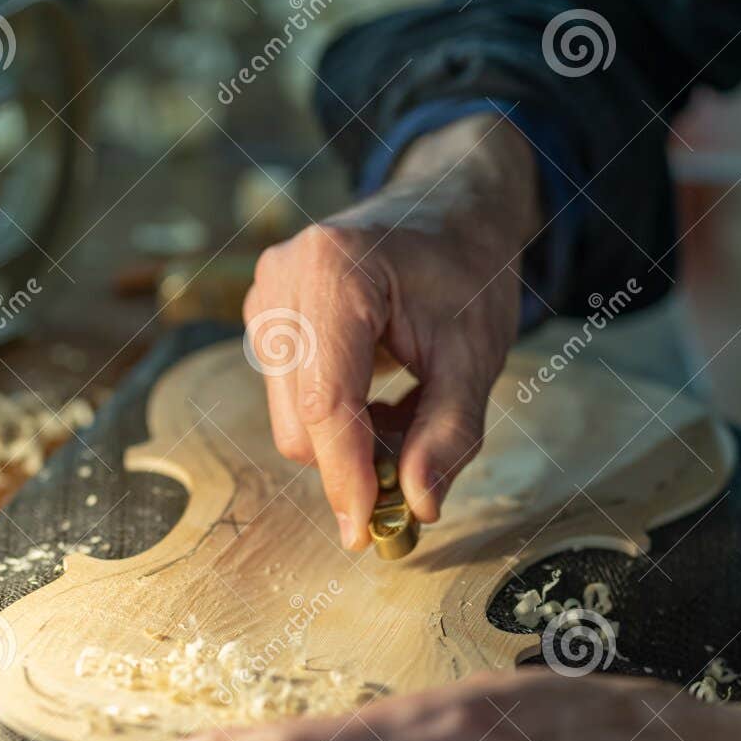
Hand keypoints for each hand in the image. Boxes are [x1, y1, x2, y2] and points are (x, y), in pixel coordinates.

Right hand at [242, 113, 540, 549]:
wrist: (447, 205)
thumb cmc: (466, 270)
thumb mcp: (476, 355)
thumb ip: (450, 434)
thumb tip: (418, 507)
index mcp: (335, 271)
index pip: (328, 403)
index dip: (345, 477)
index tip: (366, 535)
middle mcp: (282, 281)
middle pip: (302, 424)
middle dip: (356, 463)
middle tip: (423, 461)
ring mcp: (265, 300)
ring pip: (293, 423)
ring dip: (350, 443)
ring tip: (407, 409)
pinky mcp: (264, 321)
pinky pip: (290, 404)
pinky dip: (338, 422)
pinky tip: (379, 395)